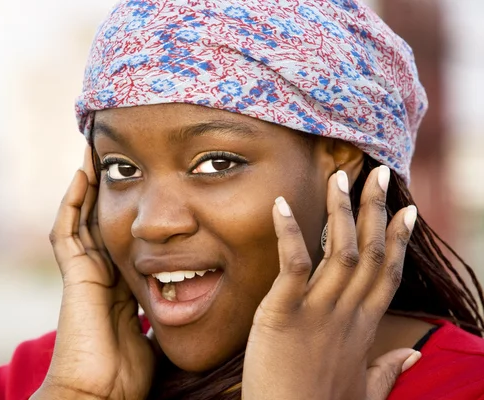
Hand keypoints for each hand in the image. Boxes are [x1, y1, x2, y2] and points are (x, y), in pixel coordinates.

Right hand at [31, 144, 154, 399]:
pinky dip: (72, 201)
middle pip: (102, 218)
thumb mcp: (155, 330)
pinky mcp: (74, 274)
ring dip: (89, 185)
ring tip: (98, 152)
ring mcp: (84, 271)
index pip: (125, 236)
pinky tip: (84, 174)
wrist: (101, 392)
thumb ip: (167, 310)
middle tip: (121, 157)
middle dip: (109, 188)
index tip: (145, 184)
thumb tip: (192, 299)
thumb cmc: (127, 370)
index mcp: (120, 282)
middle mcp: (101, 271)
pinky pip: (68, 229)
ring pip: (83, 216)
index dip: (131, 210)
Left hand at [242, 166, 418, 399]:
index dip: (400, 239)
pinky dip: (288, 233)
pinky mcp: (284, 313)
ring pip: (341, 250)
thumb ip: (388, 371)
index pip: (389, 274)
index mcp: (364, 328)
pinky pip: (292, 264)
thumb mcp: (364, 392)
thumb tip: (413, 356)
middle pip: (372, 252)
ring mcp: (318, 311)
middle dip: (377, 209)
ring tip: (341, 176)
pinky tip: (281, 205)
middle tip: (379, 174)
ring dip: (342, 210)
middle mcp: (347, 313)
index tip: (408, 210)